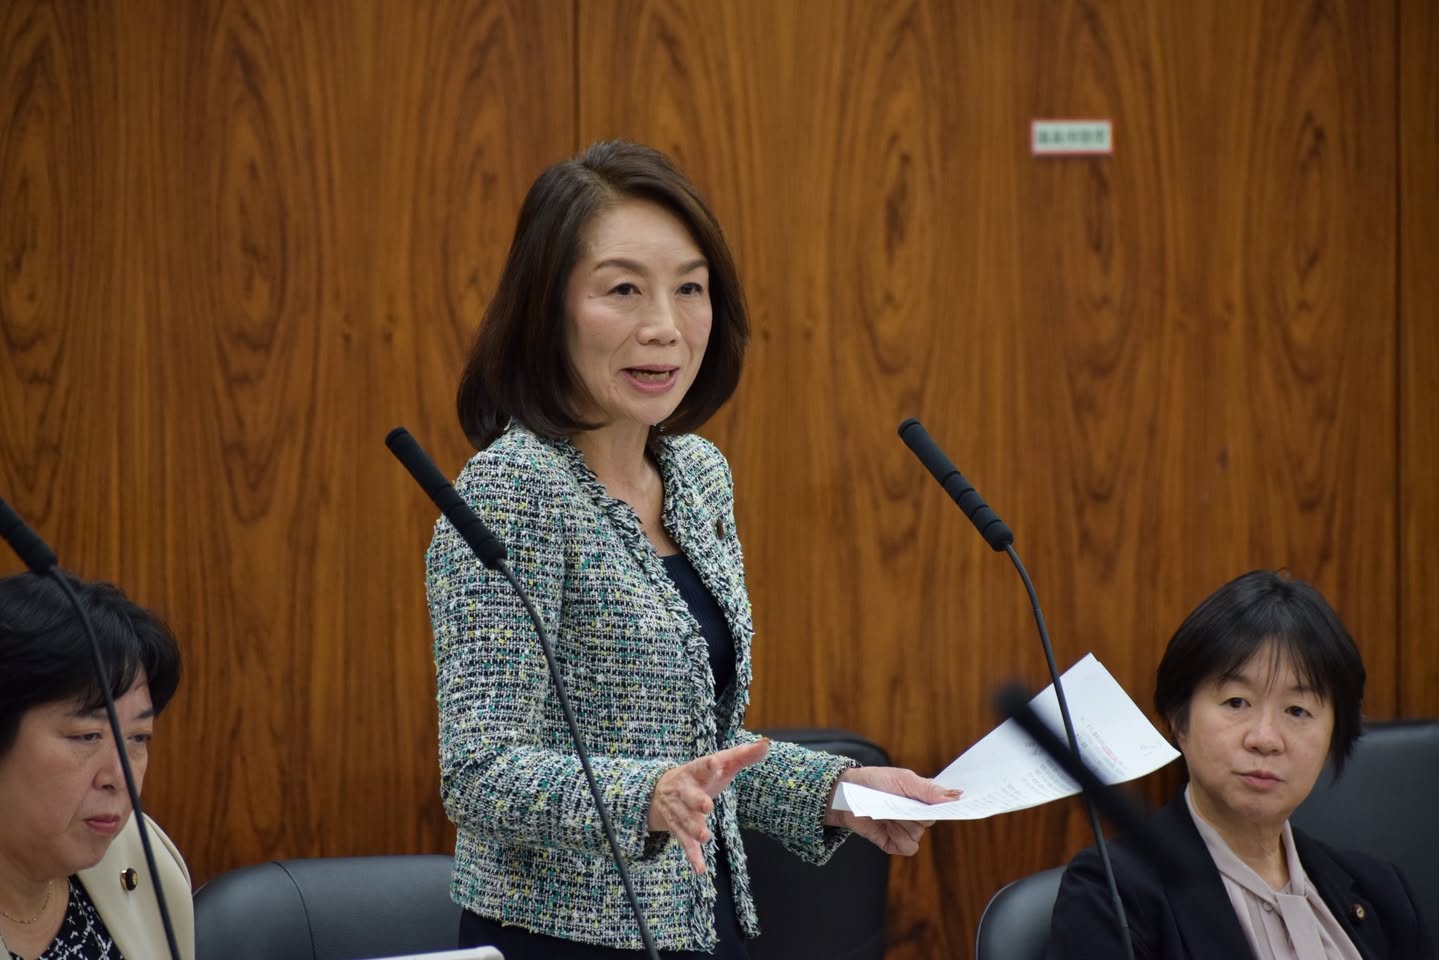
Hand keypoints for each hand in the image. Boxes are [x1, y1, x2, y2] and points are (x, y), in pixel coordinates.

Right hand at [649, 738, 770, 873]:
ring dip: (694, 829)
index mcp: (696, 771)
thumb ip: (744, 755)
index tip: (717, 762)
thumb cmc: (701, 775)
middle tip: (707, 806)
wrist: (659, 791)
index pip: (703, 765)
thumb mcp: (721, 763)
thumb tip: (767, 744)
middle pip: (690, 795)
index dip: (709, 765)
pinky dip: (692, 856)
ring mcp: (680, 811)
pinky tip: (700, 869)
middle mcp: (685, 791)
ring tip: (705, 836)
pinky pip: (685, 843)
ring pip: (686, 821)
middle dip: (697, 800)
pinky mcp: (679, 829)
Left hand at [823, 766, 959, 855]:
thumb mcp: (902, 779)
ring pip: (917, 834)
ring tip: (886, 811)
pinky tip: (886, 827)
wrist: (847, 794)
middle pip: (930, 820)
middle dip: (914, 811)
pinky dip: (898, 839)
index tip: (958, 804)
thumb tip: (955, 796)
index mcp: (924, 796)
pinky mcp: (894, 843)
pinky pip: (907, 847)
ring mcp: (907, 829)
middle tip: (899, 801)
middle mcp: (918, 815)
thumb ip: (927, 788)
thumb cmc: (875, 781)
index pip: (946, 804)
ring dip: (901, 823)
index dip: (951, 806)